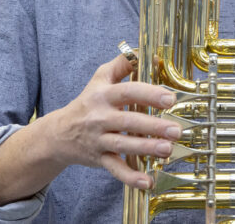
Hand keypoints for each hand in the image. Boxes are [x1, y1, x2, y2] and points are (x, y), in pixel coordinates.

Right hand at [45, 54, 182, 189]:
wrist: (59, 134)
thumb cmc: (88, 102)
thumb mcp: (101, 78)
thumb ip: (123, 64)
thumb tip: (148, 53)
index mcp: (103, 96)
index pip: (128, 92)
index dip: (149, 94)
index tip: (170, 98)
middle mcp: (100, 118)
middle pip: (128, 121)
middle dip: (153, 126)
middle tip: (176, 130)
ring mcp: (99, 140)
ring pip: (123, 145)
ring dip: (146, 149)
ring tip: (168, 149)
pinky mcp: (99, 159)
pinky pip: (115, 169)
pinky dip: (130, 177)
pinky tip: (147, 182)